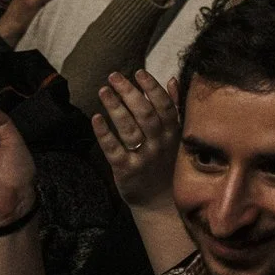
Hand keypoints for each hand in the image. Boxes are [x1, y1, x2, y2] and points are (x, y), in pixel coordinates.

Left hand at [90, 70, 180, 207]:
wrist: (161, 201)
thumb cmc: (168, 163)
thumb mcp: (179, 135)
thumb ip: (176, 107)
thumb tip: (172, 79)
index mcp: (174, 132)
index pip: (164, 105)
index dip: (152, 88)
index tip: (139, 72)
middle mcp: (160, 143)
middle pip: (144, 113)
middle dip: (129, 92)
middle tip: (114, 76)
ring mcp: (143, 157)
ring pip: (129, 128)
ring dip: (115, 107)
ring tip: (103, 91)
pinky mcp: (126, 170)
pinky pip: (113, 150)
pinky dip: (104, 134)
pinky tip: (96, 118)